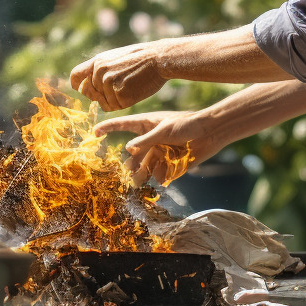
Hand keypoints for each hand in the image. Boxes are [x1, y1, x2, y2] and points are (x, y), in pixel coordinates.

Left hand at [70, 42, 167, 110]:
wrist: (158, 58)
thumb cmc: (140, 57)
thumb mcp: (115, 56)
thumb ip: (101, 68)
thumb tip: (88, 82)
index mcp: (97, 61)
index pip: (75, 76)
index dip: (78, 85)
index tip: (81, 89)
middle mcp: (99, 72)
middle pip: (89, 93)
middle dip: (99, 95)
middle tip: (116, 90)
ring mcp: (108, 84)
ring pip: (102, 102)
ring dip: (113, 100)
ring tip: (129, 87)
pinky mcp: (119, 95)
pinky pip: (113, 107)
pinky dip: (121, 104)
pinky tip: (133, 92)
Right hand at [93, 110, 219, 186]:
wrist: (210, 133)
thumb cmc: (187, 124)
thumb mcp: (164, 130)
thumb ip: (145, 140)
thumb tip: (128, 148)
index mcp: (147, 125)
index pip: (123, 125)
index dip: (108, 128)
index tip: (94, 132)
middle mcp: (152, 139)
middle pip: (134, 154)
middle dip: (129, 165)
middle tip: (126, 173)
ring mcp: (161, 151)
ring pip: (145, 167)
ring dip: (142, 174)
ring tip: (138, 181)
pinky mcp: (171, 162)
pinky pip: (160, 173)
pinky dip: (160, 176)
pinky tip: (164, 174)